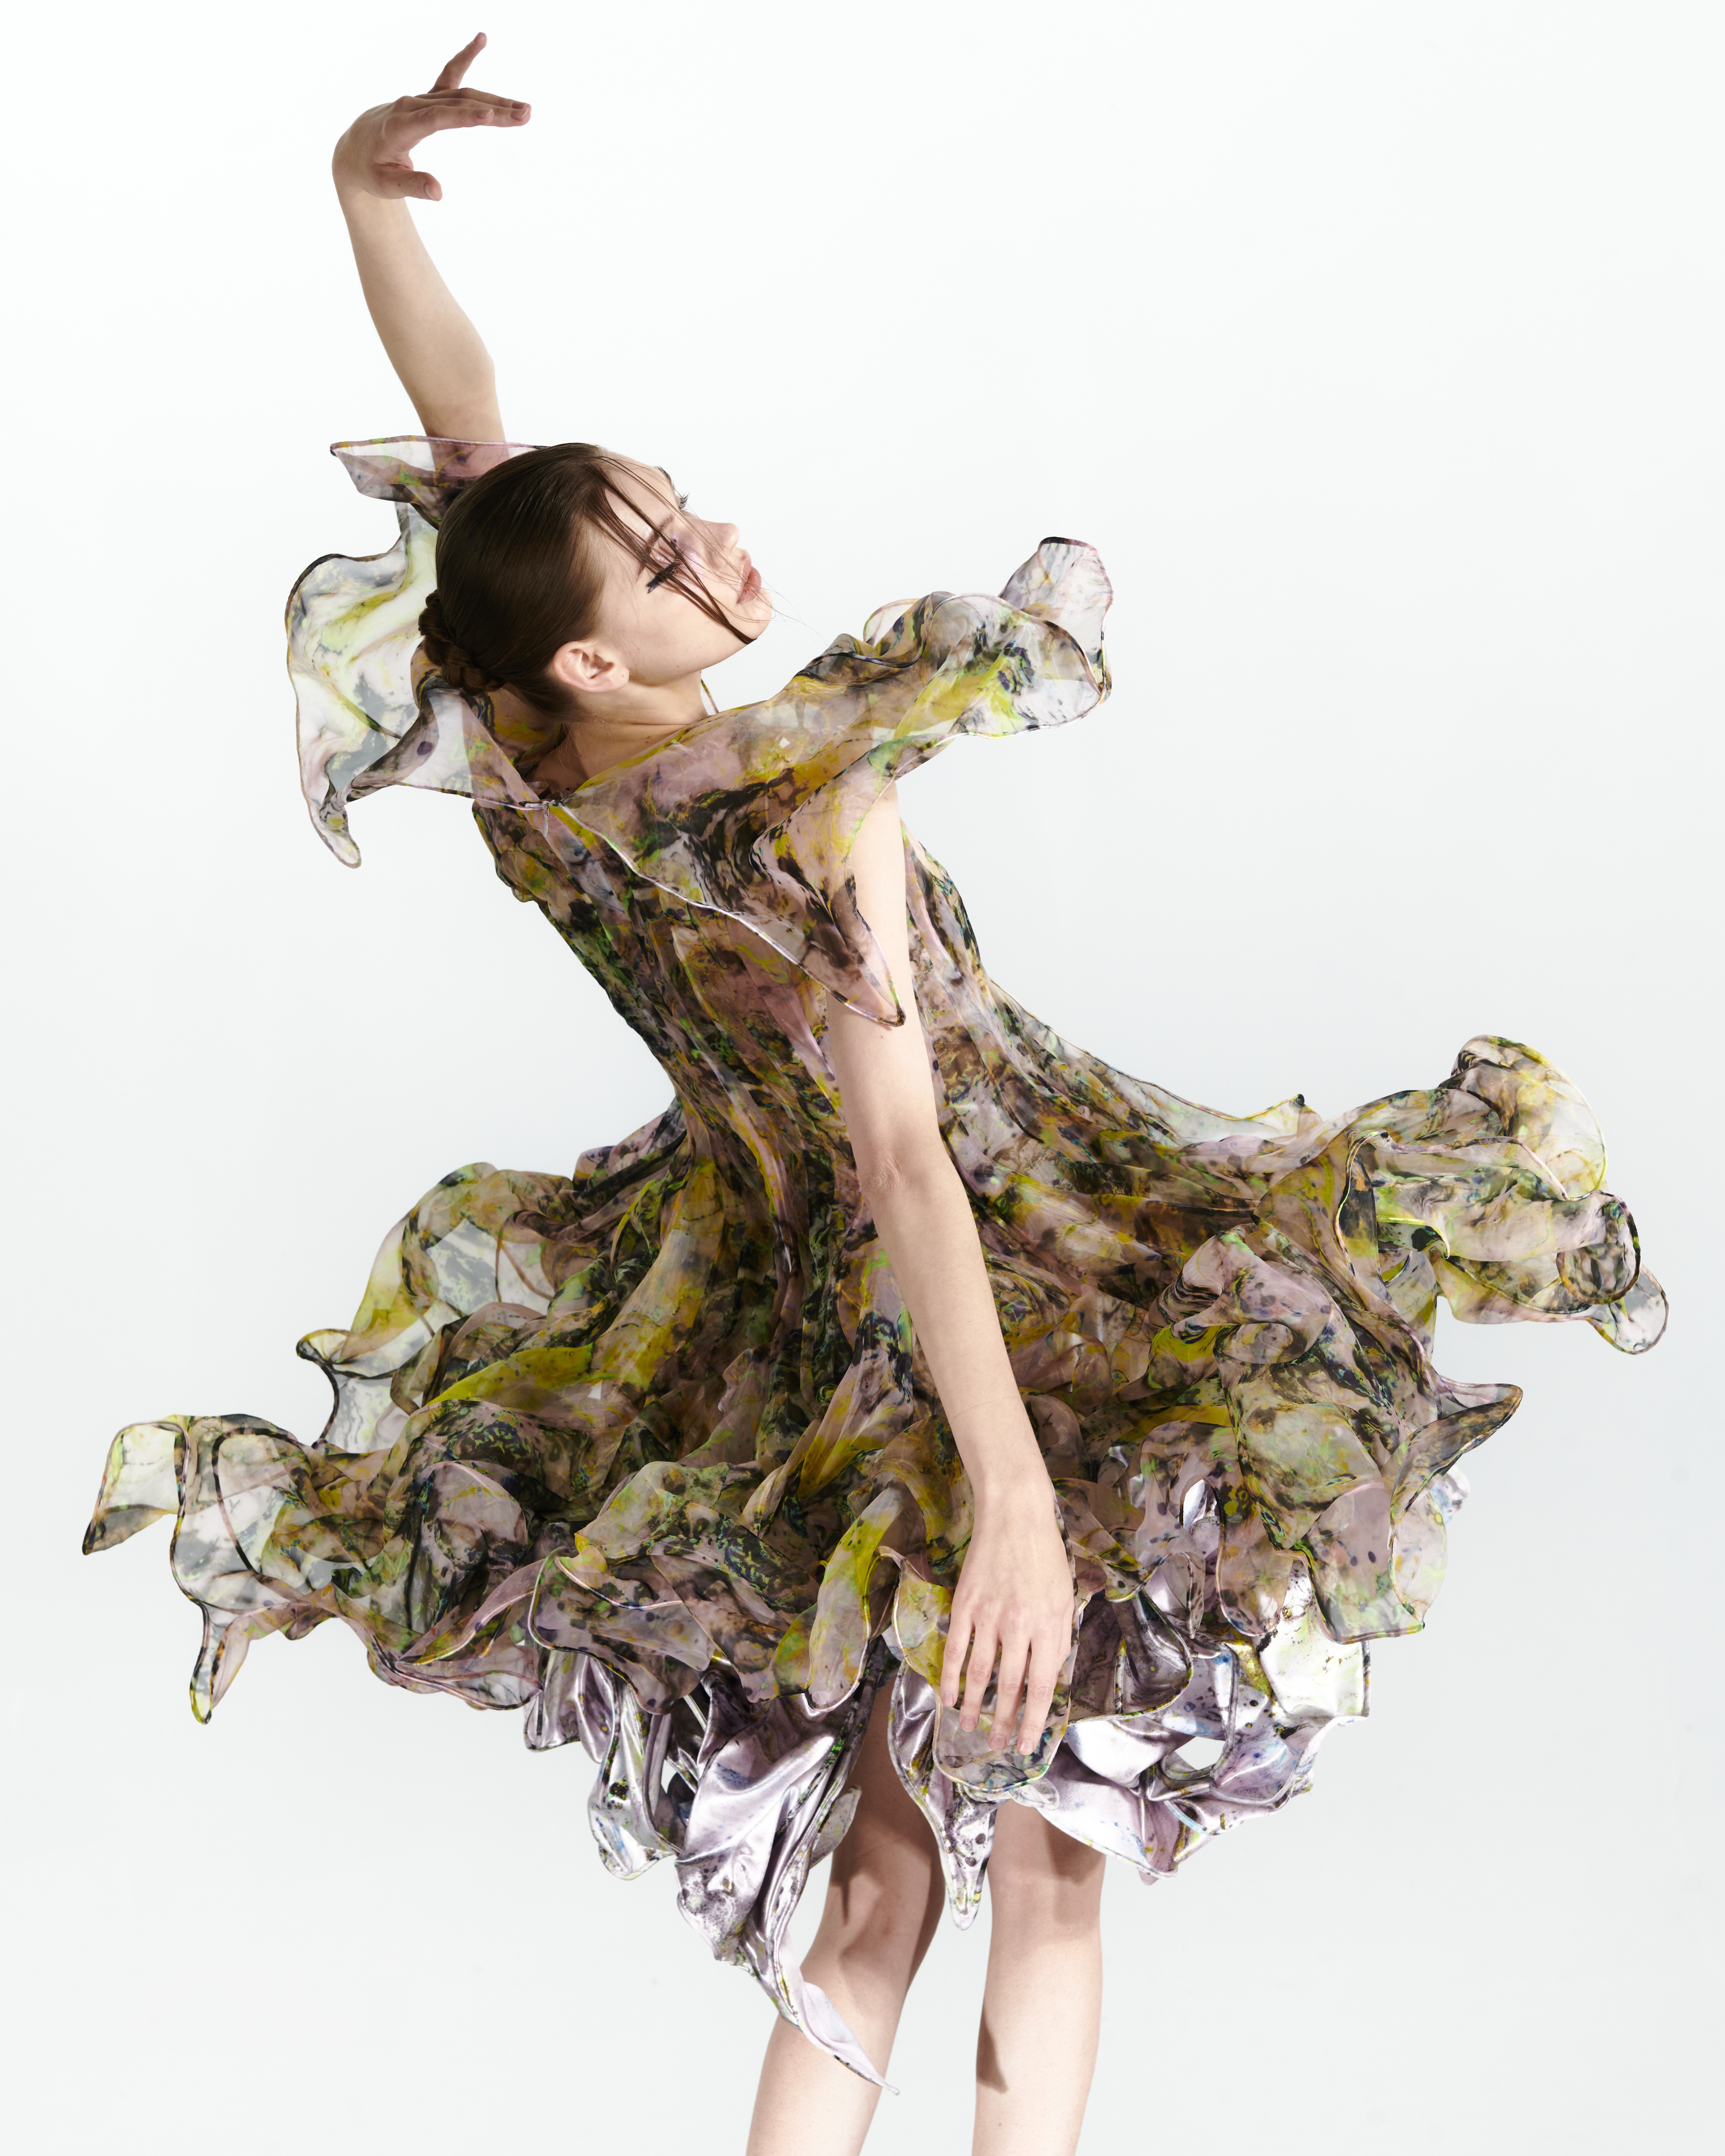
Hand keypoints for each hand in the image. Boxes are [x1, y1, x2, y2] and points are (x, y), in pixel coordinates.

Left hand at [332, 32, 529, 203]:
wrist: (355, 147)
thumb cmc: (370, 169)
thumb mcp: (385, 185)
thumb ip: (412, 186)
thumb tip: (438, 192)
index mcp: (400, 126)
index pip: (437, 118)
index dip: (463, 116)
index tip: (488, 114)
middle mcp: (412, 105)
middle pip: (458, 104)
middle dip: (493, 109)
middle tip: (525, 115)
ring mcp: (421, 99)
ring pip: (461, 93)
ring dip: (494, 99)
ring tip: (525, 109)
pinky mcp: (428, 99)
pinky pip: (448, 76)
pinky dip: (465, 58)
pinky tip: (481, 40)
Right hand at [940, 1473, 1074, 1755]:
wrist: (1015, 1513)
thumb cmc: (1045, 1556)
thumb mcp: (1064, 1599)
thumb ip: (1057, 1639)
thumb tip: (1046, 1678)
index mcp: (1050, 1626)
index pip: (1041, 1686)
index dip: (1033, 1720)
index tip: (1027, 1745)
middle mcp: (1019, 1625)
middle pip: (1010, 1685)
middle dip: (1005, 1721)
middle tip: (998, 1745)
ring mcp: (989, 1615)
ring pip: (979, 1673)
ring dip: (974, 1706)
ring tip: (968, 1727)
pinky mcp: (965, 1603)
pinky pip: (955, 1648)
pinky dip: (950, 1676)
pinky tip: (947, 1697)